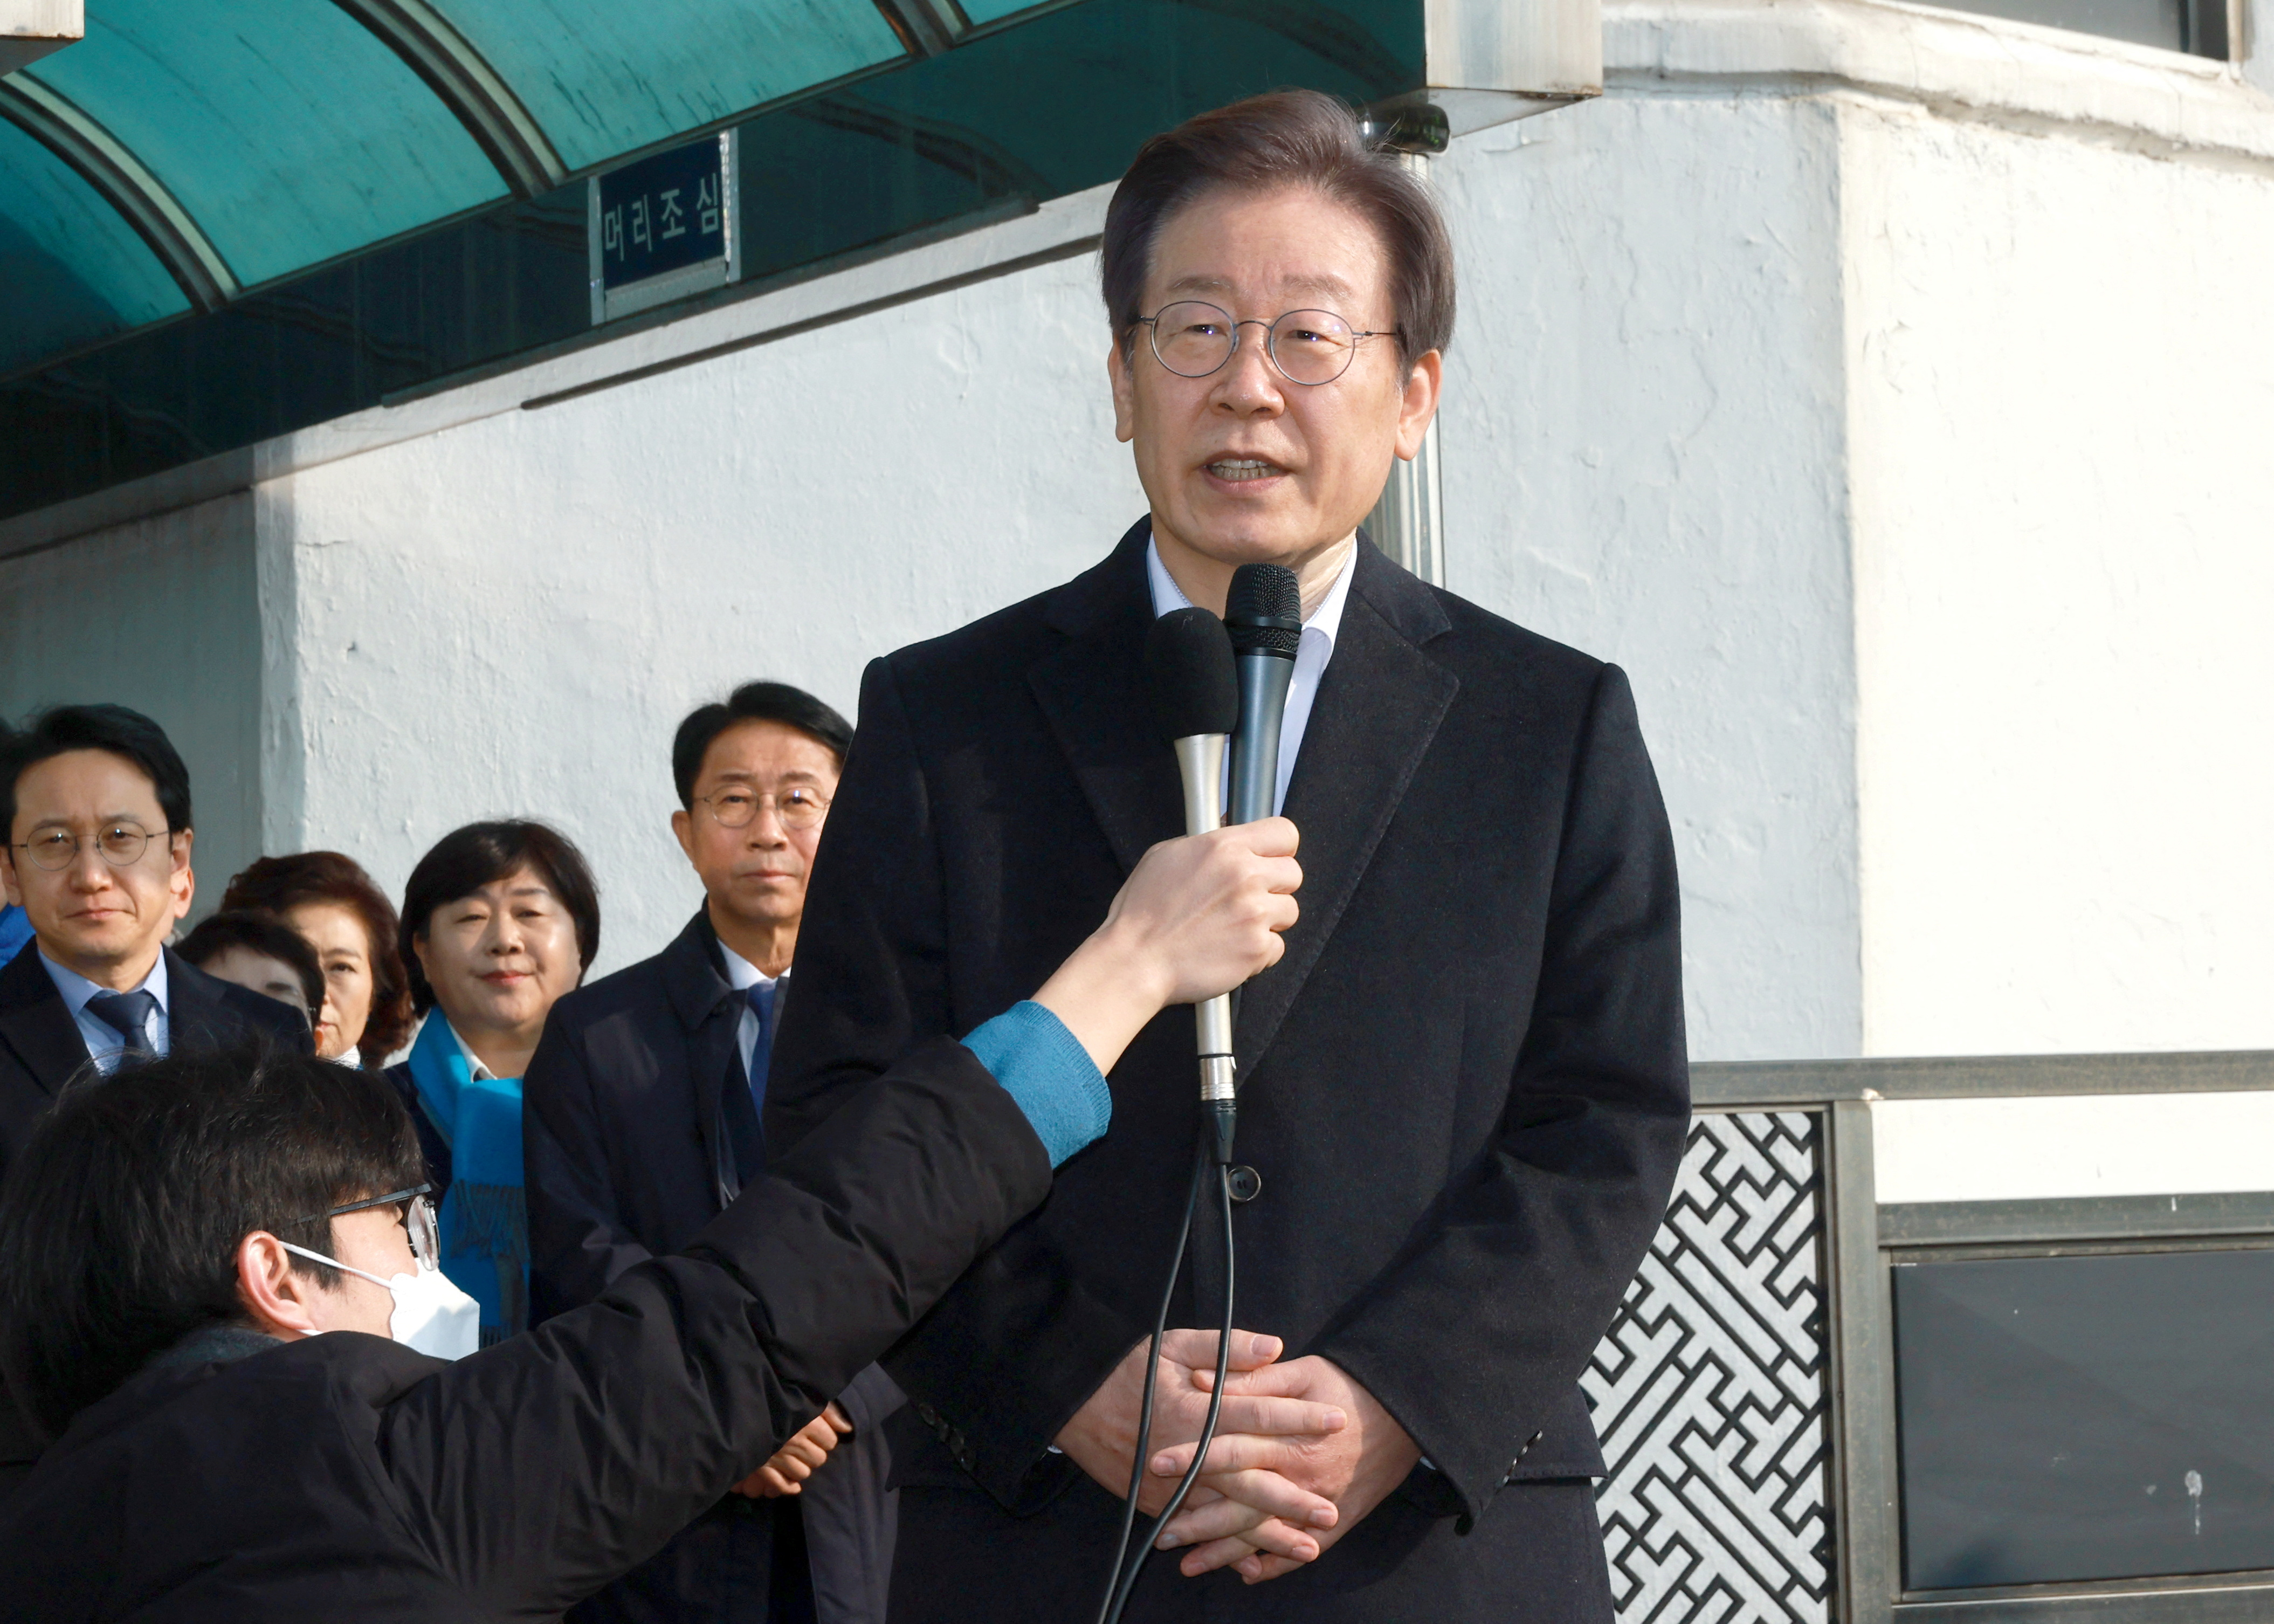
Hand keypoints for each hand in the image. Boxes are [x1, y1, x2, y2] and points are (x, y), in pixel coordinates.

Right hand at [733, 1402, 852, 1496]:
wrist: (741, 1409)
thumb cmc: (777, 1400)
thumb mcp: (805, 1398)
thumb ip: (829, 1412)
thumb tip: (848, 1428)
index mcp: (807, 1423)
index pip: (830, 1441)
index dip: (825, 1438)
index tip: (816, 1433)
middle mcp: (795, 1442)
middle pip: (818, 1459)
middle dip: (814, 1453)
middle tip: (804, 1445)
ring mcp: (779, 1457)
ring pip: (803, 1473)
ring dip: (801, 1468)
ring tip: (793, 1457)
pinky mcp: (763, 1468)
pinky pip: (784, 1485)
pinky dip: (789, 1486)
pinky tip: (792, 1483)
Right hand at [1033, 820, 1299, 1073]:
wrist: (1135, 962)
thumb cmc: (1142, 913)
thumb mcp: (1165, 855)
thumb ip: (1207, 841)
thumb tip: (1232, 827)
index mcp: (1224, 847)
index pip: (1285, 833)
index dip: (1279, 849)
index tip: (1270, 859)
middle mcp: (1245, 877)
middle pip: (1293, 873)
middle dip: (1273, 886)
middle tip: (1244, 899)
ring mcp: (1255, 914)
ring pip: (1289, 911)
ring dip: (1267, 920)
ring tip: (1233, 926)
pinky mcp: (1257, 949)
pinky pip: (1277, 946)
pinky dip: (1259, 951)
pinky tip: (1230, 948)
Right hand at [1053, 1330, 1343, 1564]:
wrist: (1072, 1403)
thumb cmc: (1127, 1370)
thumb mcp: (1174, 1344)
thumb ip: (1227, 1348)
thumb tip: (1276, 1349)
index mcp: (1198, 1411)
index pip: (1261, 1415)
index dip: (1301, 1418)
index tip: (1337, 1422)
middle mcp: (1188, 1455)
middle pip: (1251, 1480)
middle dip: (1293, 1499)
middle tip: (1331, 1512)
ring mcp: (1171, 1487)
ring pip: (1228, 1516)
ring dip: (1269, 1534)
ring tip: (1308, 1548)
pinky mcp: (1157, 1505)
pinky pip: (1199, 1530)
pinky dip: (1227, 1549)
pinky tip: (1255, 1562)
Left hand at [1150, 1357, 1418, 1581]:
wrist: (1406, 1415)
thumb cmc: (1346, 1386)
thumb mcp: (1300, 1374)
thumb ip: (1250, 1381)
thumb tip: (1201, 1381)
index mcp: (1289, 1438)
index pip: (1230, 1449)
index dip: (1193, 1456)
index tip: (1157, 1463)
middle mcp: (1301, 1478)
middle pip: (1240, 1505)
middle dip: (1198, 1521)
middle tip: (1161, 1532)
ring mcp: (1319, 1506)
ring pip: (1264, 1537)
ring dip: (1224, 1554)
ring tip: (1186, 1564)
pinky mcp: (1337, 1522)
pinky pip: (1300, 1552)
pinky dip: (1273, 1565)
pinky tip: (1244, 1573)